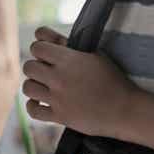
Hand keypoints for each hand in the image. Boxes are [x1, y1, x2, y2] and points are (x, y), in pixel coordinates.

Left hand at [21, 26, 135, 136]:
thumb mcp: (95, 55)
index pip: (37, 47)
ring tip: (44, 86)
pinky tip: (41, 101)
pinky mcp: (60, 116)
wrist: (126, 109)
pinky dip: (33, 105)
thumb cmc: (113, 79)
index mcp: (68, 60)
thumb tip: (44, 36)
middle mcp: (59, 78)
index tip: (47, 54)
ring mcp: (58, 99)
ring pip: (27, 87)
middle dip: (35, 66)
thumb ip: (68, 45)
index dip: (40, 48)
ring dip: (34, 85)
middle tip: (46, 71)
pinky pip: (33, 110)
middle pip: (28, 66)